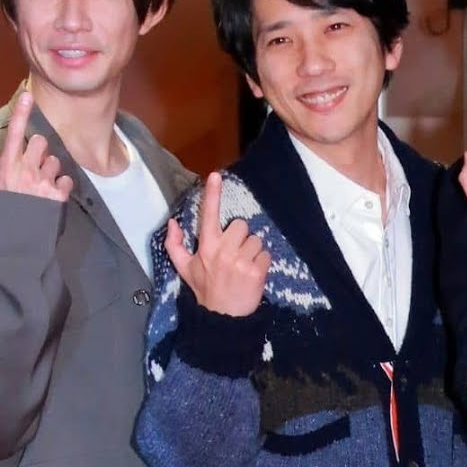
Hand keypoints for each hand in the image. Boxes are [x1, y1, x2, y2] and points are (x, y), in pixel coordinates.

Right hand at [0, 92, 72, 201]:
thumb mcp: (3, 185)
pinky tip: (51, 198)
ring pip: (56, 161)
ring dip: (51, 171)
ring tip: (40, 188)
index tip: (27, 96)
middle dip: (41, 150)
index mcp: (5, 168)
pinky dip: (62, 188)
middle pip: (41, 142)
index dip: (20, 115)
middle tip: (35, 167)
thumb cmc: (10, 209)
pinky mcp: (57, 195)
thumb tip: (20, 150)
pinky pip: (67, 180)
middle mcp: (23, 172)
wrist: (17, 240)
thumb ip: (11, 165)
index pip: (13, 135)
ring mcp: (41, 183)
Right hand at [164, 172, 269, 316]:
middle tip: (234, 255)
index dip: (212, 194)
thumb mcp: (185, 268)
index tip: (215, 175)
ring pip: (256, 239)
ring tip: (243, 267)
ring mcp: (240, 261)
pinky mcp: (257, 271)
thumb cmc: (205, 289)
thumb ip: (175, 245)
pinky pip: (266, 254)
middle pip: (241, 225)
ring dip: (253, 251)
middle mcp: (222, 251)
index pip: (208, 215)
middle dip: (240, 238)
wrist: (223, 318)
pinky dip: (263, 263)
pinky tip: (252, 274)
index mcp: (206, 247)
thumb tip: (173, 222)